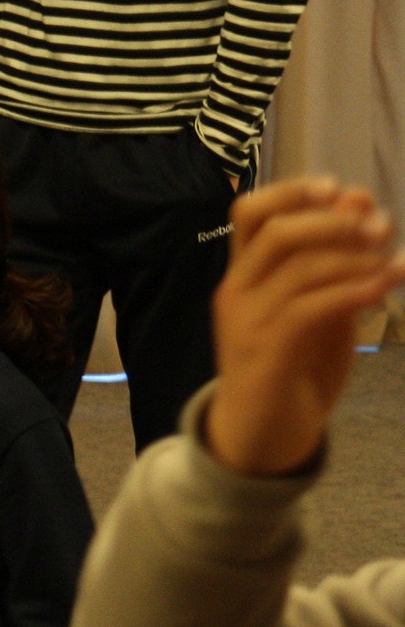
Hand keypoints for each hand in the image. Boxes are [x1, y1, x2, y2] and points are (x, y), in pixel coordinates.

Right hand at [205, 179, 404, 476]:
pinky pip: (311, 307)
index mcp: (243, 276)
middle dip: (335, 221)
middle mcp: (236, 291)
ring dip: (355, 255)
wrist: (263, 435)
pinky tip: (387, 283)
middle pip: (275, 231)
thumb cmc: (293, 370)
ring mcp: (246, 321)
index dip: (294, 191)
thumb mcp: (321, 311)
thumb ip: (335, 267)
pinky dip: (355, 289)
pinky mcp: (265, 351)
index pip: (251, 213)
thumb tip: (360, 209)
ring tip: (393, 258)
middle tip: (380, 227)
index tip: (341, 190)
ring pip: (297, 266)